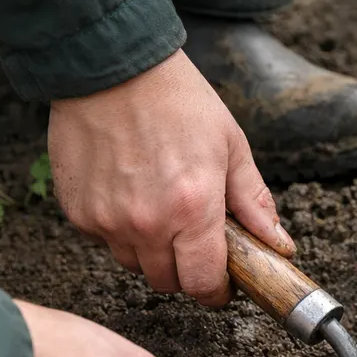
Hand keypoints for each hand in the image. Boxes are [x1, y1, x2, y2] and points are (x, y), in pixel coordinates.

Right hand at [48, 50, 295, 306]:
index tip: (223, 282)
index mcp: (193, 210)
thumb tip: (279, 246)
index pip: (203, 284)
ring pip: (134, 264)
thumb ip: (254, 203)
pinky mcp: (78, 210)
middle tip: (194, 238)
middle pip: (168, 281)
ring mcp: (107, 219)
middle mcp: (147, 223)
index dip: (216, 290)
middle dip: (186, 268)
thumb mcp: (232, 147)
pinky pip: (104, 240)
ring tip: (162, 209)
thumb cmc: (178, 101)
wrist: (110, 66)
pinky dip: (119, 229)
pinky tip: (130, 193)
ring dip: (152, 251)